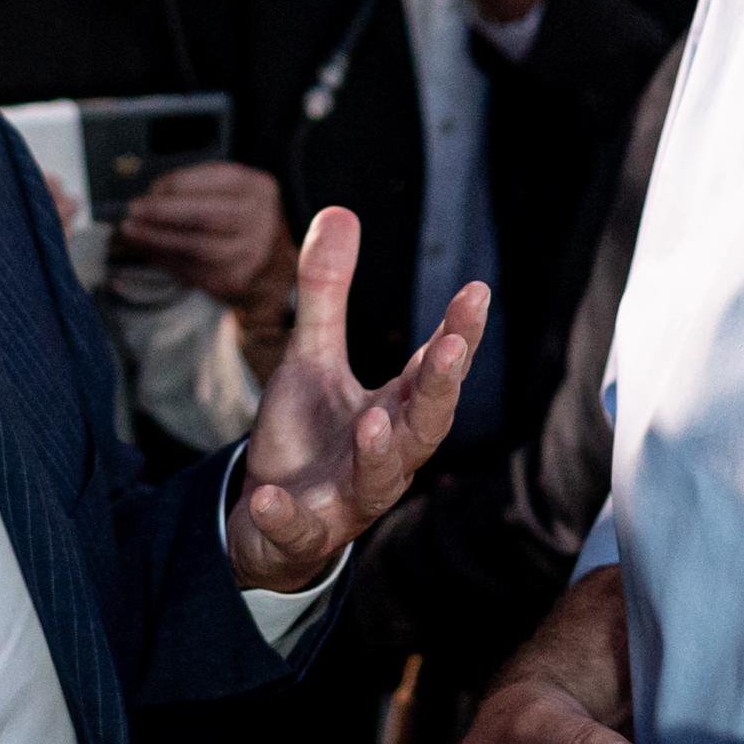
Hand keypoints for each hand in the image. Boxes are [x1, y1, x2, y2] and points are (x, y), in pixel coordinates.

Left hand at [115, 161, 297, 354]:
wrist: (273, 268)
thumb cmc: (242, 222)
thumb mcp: (233, 193)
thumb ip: (197, 188)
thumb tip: (151, 195)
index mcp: (258, 190)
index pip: (212, 180)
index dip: (175, 184)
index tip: (150, 189)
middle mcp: (260, 221)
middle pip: (204, 215)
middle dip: (161, 212)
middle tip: (132, 211)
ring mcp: (249, 255)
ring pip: (194, 246)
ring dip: (156, 238)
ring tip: (132, 232)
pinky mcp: (233, 280)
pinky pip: (191, 269)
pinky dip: (165, 259)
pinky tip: (149, 251)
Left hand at [224, 207, 482, 592]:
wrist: (268, 526)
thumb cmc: (307, 439)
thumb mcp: (311, 358)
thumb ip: (327, 293)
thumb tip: (341, 211)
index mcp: (394, 410)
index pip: (434, 370)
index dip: (458, 334)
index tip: (475, 292)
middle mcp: (384, 456)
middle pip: (425, 425)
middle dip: (441, 389)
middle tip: (450, 348)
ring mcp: (347, 498)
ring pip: (378, 480)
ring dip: (378, 453)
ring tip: (374, 420)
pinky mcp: (303, 533)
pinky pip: (299, 529)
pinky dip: (287, 516)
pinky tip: (270, 495)